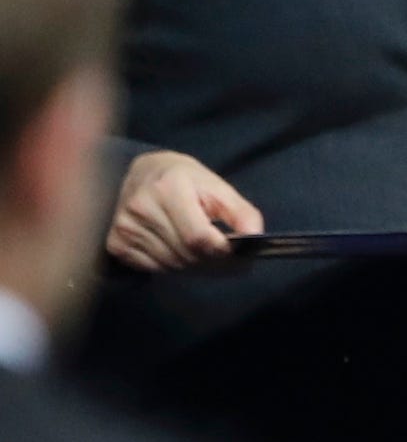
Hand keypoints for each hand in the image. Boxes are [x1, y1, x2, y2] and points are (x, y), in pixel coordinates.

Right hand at [108, 150, 263, 270]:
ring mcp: (124, 227)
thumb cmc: (186, 180)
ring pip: (171, 265)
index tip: (238, 255)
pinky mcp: (115, 243)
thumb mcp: (218, 188)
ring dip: (195, 267)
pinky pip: (154, 268)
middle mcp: (141, 207)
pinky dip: (174, 267)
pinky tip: (181, 252)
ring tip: (206, 255)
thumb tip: (255, 240)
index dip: (221, 252)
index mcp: (168, 188)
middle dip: (213, 263)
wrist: (142, 173)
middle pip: (186, 254)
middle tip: (229, 261)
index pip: (198, 237)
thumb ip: (242, 213)